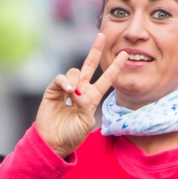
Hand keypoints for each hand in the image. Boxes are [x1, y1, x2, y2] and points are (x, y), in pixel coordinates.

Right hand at [34, 32, 122, 156]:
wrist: (54, 142)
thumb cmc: (72, 135)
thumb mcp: (86, 123)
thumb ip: (86, 105)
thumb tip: (76, 90)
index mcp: (93, 98)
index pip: (106, 79)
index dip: (115, 68)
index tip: (124, 55)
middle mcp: (81, 90)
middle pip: (90, 65)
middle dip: (96, 50)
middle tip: (102, 35)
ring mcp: (67, 89)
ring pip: (75, 71)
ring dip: (76, 80)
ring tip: (72, 95)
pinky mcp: (53, 90)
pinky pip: (61, 78)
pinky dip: (65, 81)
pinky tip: (68, 90)